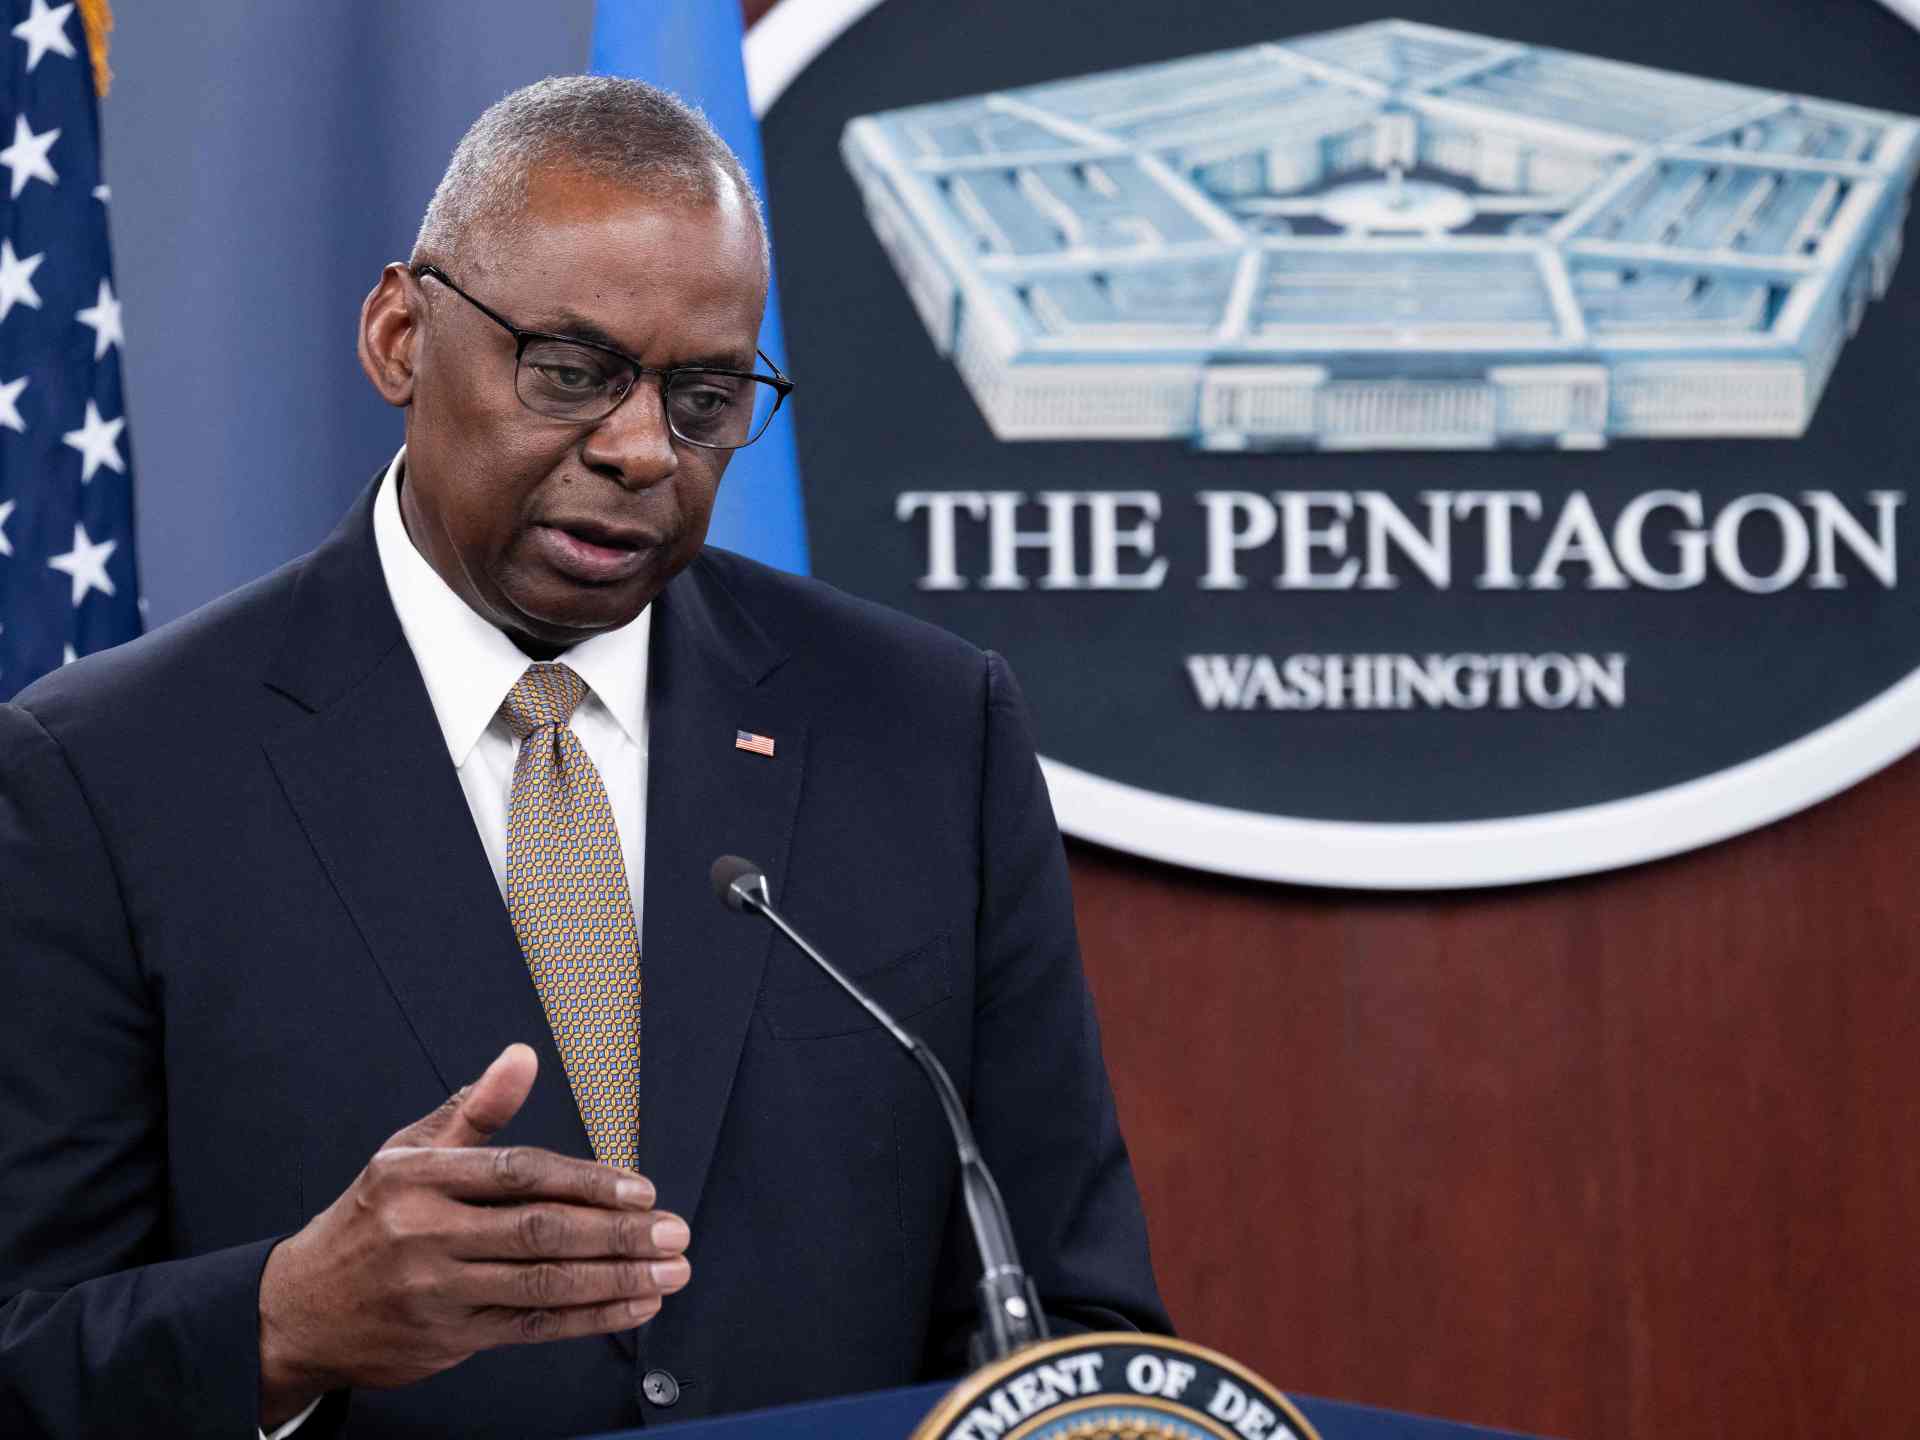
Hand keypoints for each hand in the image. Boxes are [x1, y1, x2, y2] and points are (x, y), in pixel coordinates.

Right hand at [256, 1045, 689, 1427]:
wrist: (298, 1311)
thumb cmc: (367, 1221)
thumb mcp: (408, 1152)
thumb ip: (475, 1107)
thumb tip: (522, 1057)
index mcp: (419, 1178)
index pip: (519, 1173)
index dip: (586, 1181)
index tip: (639, 1188)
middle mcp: (426, 1233)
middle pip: (539, 1232)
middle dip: (617, 1233)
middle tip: (672, 1230)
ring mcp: (438, 1290)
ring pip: (543, 1283)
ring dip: (616, 1278)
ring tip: (668, 1269)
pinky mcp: (450, 1336)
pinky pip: (532, 1325)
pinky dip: (590, 1316)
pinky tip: (632, 1303)